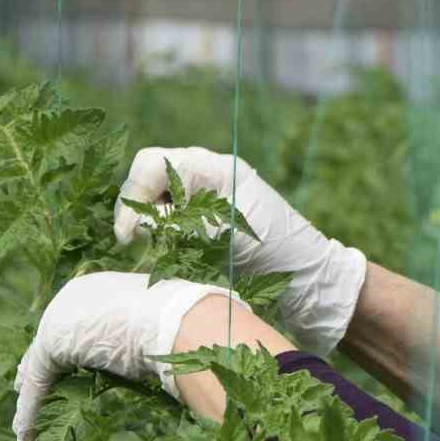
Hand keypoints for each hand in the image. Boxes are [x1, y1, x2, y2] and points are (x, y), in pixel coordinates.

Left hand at [11, 272, 242, 440]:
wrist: (181, 319)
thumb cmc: (186, 324)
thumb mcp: (165, 332)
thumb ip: (150, 342)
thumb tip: (175, 360)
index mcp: (101, 290)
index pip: (76, 326)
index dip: (68, 354)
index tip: (65, 377)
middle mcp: (75, 297)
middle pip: (52, 344)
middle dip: (39, 373)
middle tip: (29, 396)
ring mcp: (60, 316)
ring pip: (41, 367)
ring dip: (34, 401)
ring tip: (24, 429)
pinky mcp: (53, 340)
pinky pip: (38, 381)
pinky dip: (30, 411)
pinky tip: (24, 437)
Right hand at [113, 147, 366, 354]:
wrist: (310, 277)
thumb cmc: (279, 252)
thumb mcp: (230, 235)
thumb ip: (186, 222)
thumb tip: (143, 219)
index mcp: (218, 169)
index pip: (156, 163)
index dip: (134, 195)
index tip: (128, 235)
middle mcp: (210, 174)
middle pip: (152, 174)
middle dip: (137, 205)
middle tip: (133, 243)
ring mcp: (209, 194)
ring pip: (159, 194)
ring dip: (148, 218)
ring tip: (152, 247)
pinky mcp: (208, 217)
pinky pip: (172, 212)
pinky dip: (162, 229)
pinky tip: (167, 248)